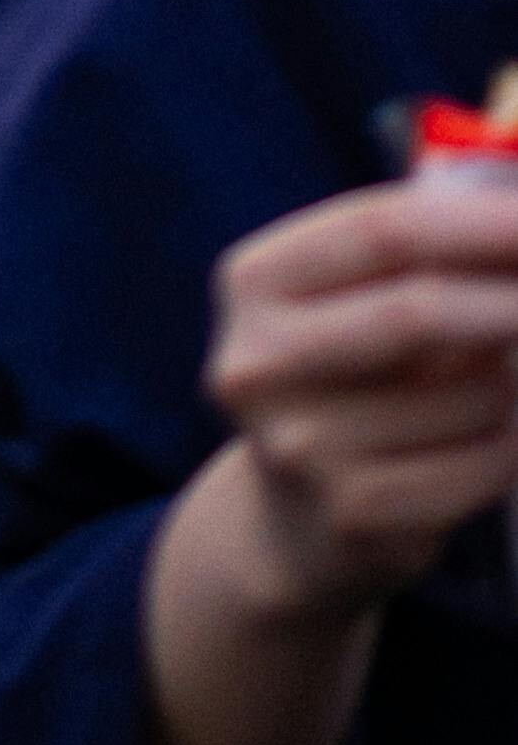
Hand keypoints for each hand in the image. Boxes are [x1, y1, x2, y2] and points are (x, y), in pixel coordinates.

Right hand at [134, 170, 517, 744]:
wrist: (297, 523)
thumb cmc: (354, 377)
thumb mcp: (358, 299)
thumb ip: (426, 247)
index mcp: (253, 282)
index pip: (381, 229)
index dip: (481, 221)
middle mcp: (256, 361)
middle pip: (417, 310)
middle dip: (514, 298)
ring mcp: (299, 447)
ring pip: (469, 396)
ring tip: (514, 372)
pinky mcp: (354, 515)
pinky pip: (482, 464)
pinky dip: (517, 443)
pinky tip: (507, 433)